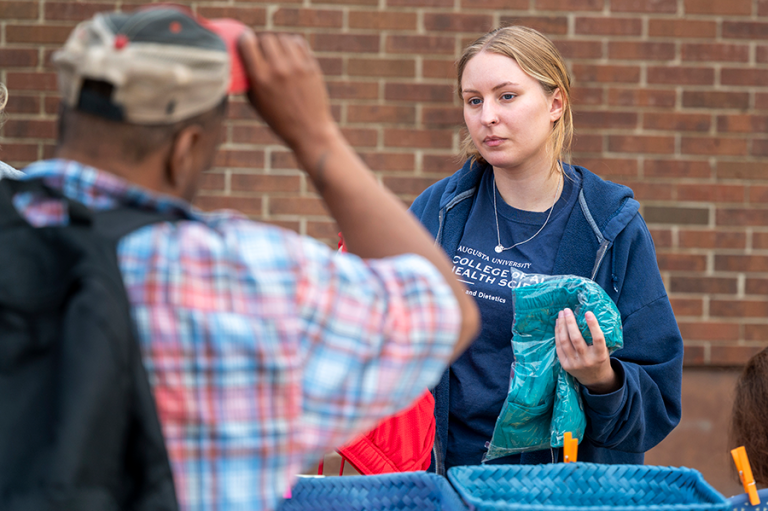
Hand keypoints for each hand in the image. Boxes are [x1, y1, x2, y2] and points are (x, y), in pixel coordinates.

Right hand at [238, 31, 337, 169]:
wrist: (309, 131)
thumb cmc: (279, 119)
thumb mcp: (255, 102)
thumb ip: (247, 79)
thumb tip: (240, 58)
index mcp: (260, 78)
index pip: (247, 42)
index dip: (245, 40)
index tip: (246, 43)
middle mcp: (278, 68)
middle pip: (266, 37)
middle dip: (262, 42)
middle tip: (262, 50)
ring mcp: (297, 66)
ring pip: (283, 37)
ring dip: (277, 42)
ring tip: (277, 52)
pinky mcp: (311, 66)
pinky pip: (299, 42)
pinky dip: (292, 44)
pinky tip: (290, 54)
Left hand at [555, 308, 618, 393]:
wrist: (595, 379)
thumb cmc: (599, 359)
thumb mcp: (604, 350)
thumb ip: (596, 338)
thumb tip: (586, 315)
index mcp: (600, 355)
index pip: (598, 339)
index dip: (593, 325)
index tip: (588, 312)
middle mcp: (587, 360)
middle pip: (576, 339)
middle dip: (570, 322)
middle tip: (567, 310)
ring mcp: (575, 363)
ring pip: (565, 341)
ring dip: (562, 326)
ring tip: (561, 314)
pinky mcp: (565, 365)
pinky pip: (559, 347)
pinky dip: (557, 334)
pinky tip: (558, 325)